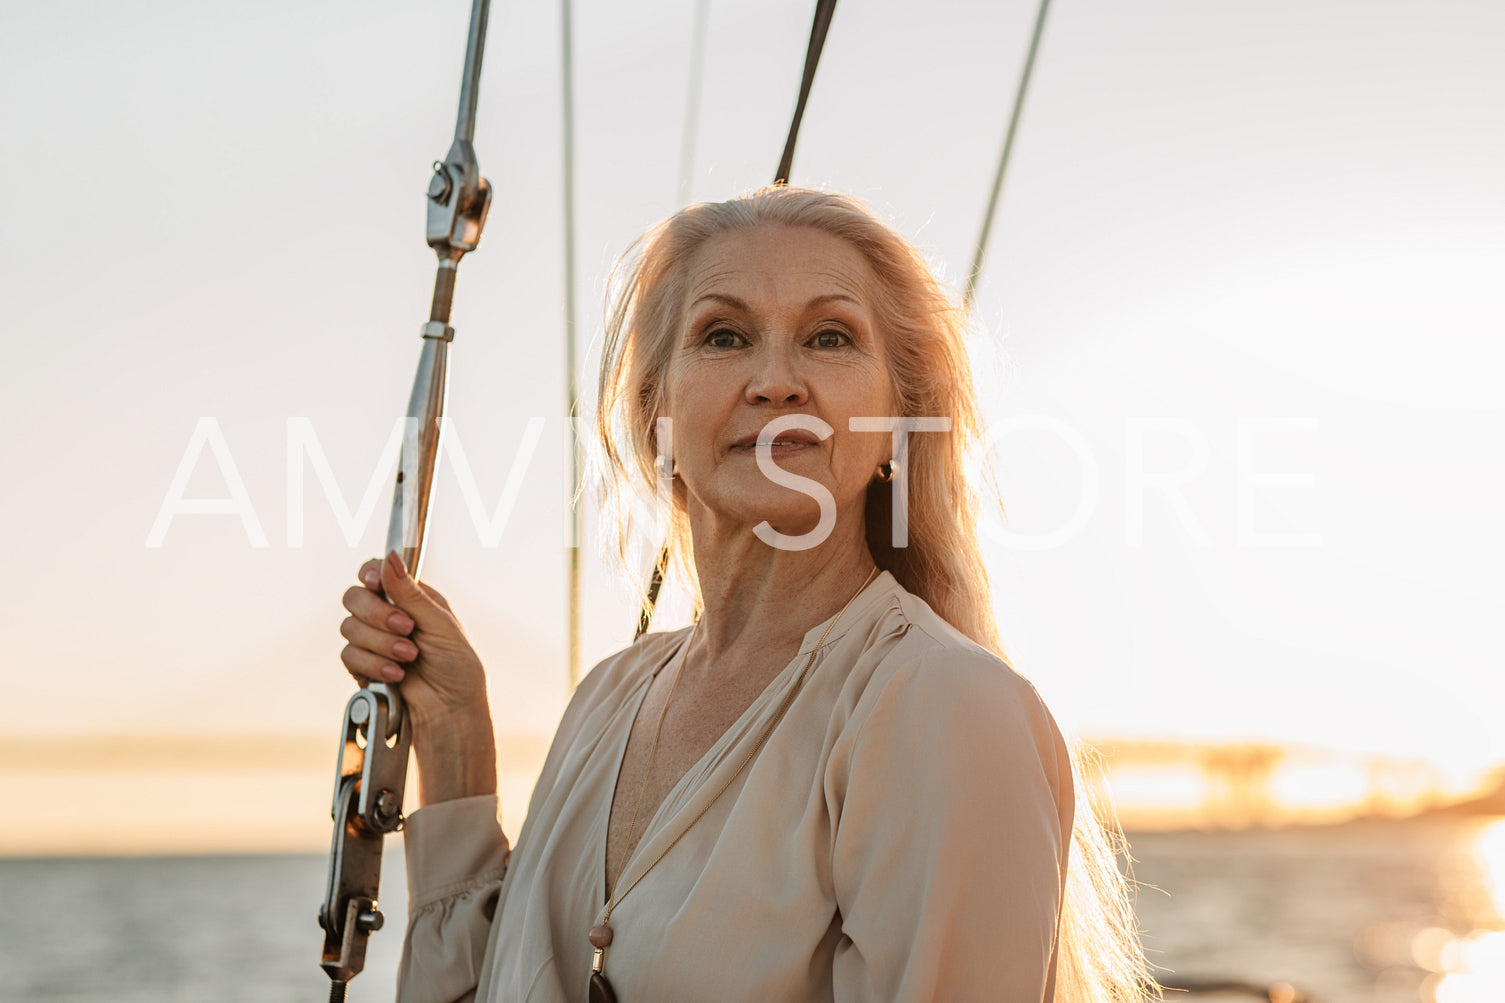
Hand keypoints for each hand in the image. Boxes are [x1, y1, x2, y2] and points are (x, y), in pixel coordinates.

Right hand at [340, 551, 496, 803]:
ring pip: (349, 627)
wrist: (450, 710)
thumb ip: (410, 593)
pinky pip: (349, 656)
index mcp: (411, 598)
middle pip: (354, 597)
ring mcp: (374, 640)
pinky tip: (396, 675)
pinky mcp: (363, 666)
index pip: (375, 572)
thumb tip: (391, 557)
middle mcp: (389, 614)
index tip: (375, 582)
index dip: (370, 574)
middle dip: (378, 614)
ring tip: (409, 657)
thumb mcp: (439, 624)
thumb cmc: (457, 667)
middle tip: (406, 628)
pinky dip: (373, 665)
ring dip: (380, 643)